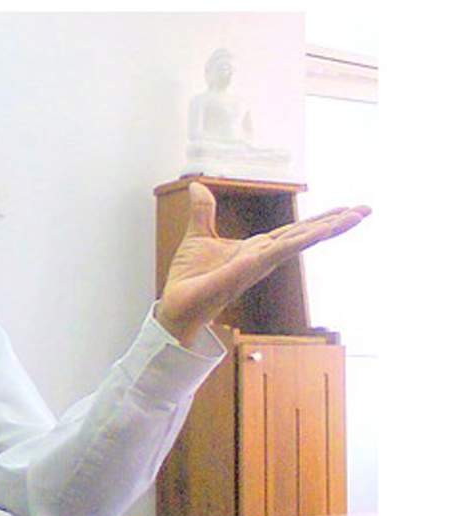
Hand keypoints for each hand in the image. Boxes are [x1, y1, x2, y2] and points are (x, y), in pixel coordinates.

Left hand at [155, 182, 370, 344]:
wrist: (175, 304)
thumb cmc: (189, 278)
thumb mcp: (198, 236)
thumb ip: (203, 212)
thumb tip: (198, 187)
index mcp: (256, 248)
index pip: (293, 231)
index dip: (318, 220)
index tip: (345, 209)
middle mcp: (263, 257)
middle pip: (305, 235)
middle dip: (334, 223)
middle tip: (365, 210)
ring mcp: (258, 264)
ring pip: (299, 242)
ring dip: (327, 229)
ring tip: (356, 216)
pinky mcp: (247, 270)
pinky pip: (277, 251)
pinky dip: (298, 240)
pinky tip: (319, 231)